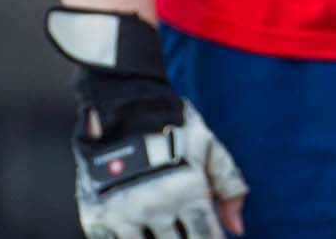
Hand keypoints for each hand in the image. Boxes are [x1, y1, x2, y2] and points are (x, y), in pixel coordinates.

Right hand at [47, 7, 247, 237]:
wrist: (123, 109)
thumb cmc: (175, 130)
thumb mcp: (209, 149)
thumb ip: (229, 187)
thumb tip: (238, 230)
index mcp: (188, 190)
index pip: (206, 237)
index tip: (213, 238)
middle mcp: (156, 205)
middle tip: (185, 232)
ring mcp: (124, 213)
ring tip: (167, 231)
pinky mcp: (97, 217)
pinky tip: (143, 235)